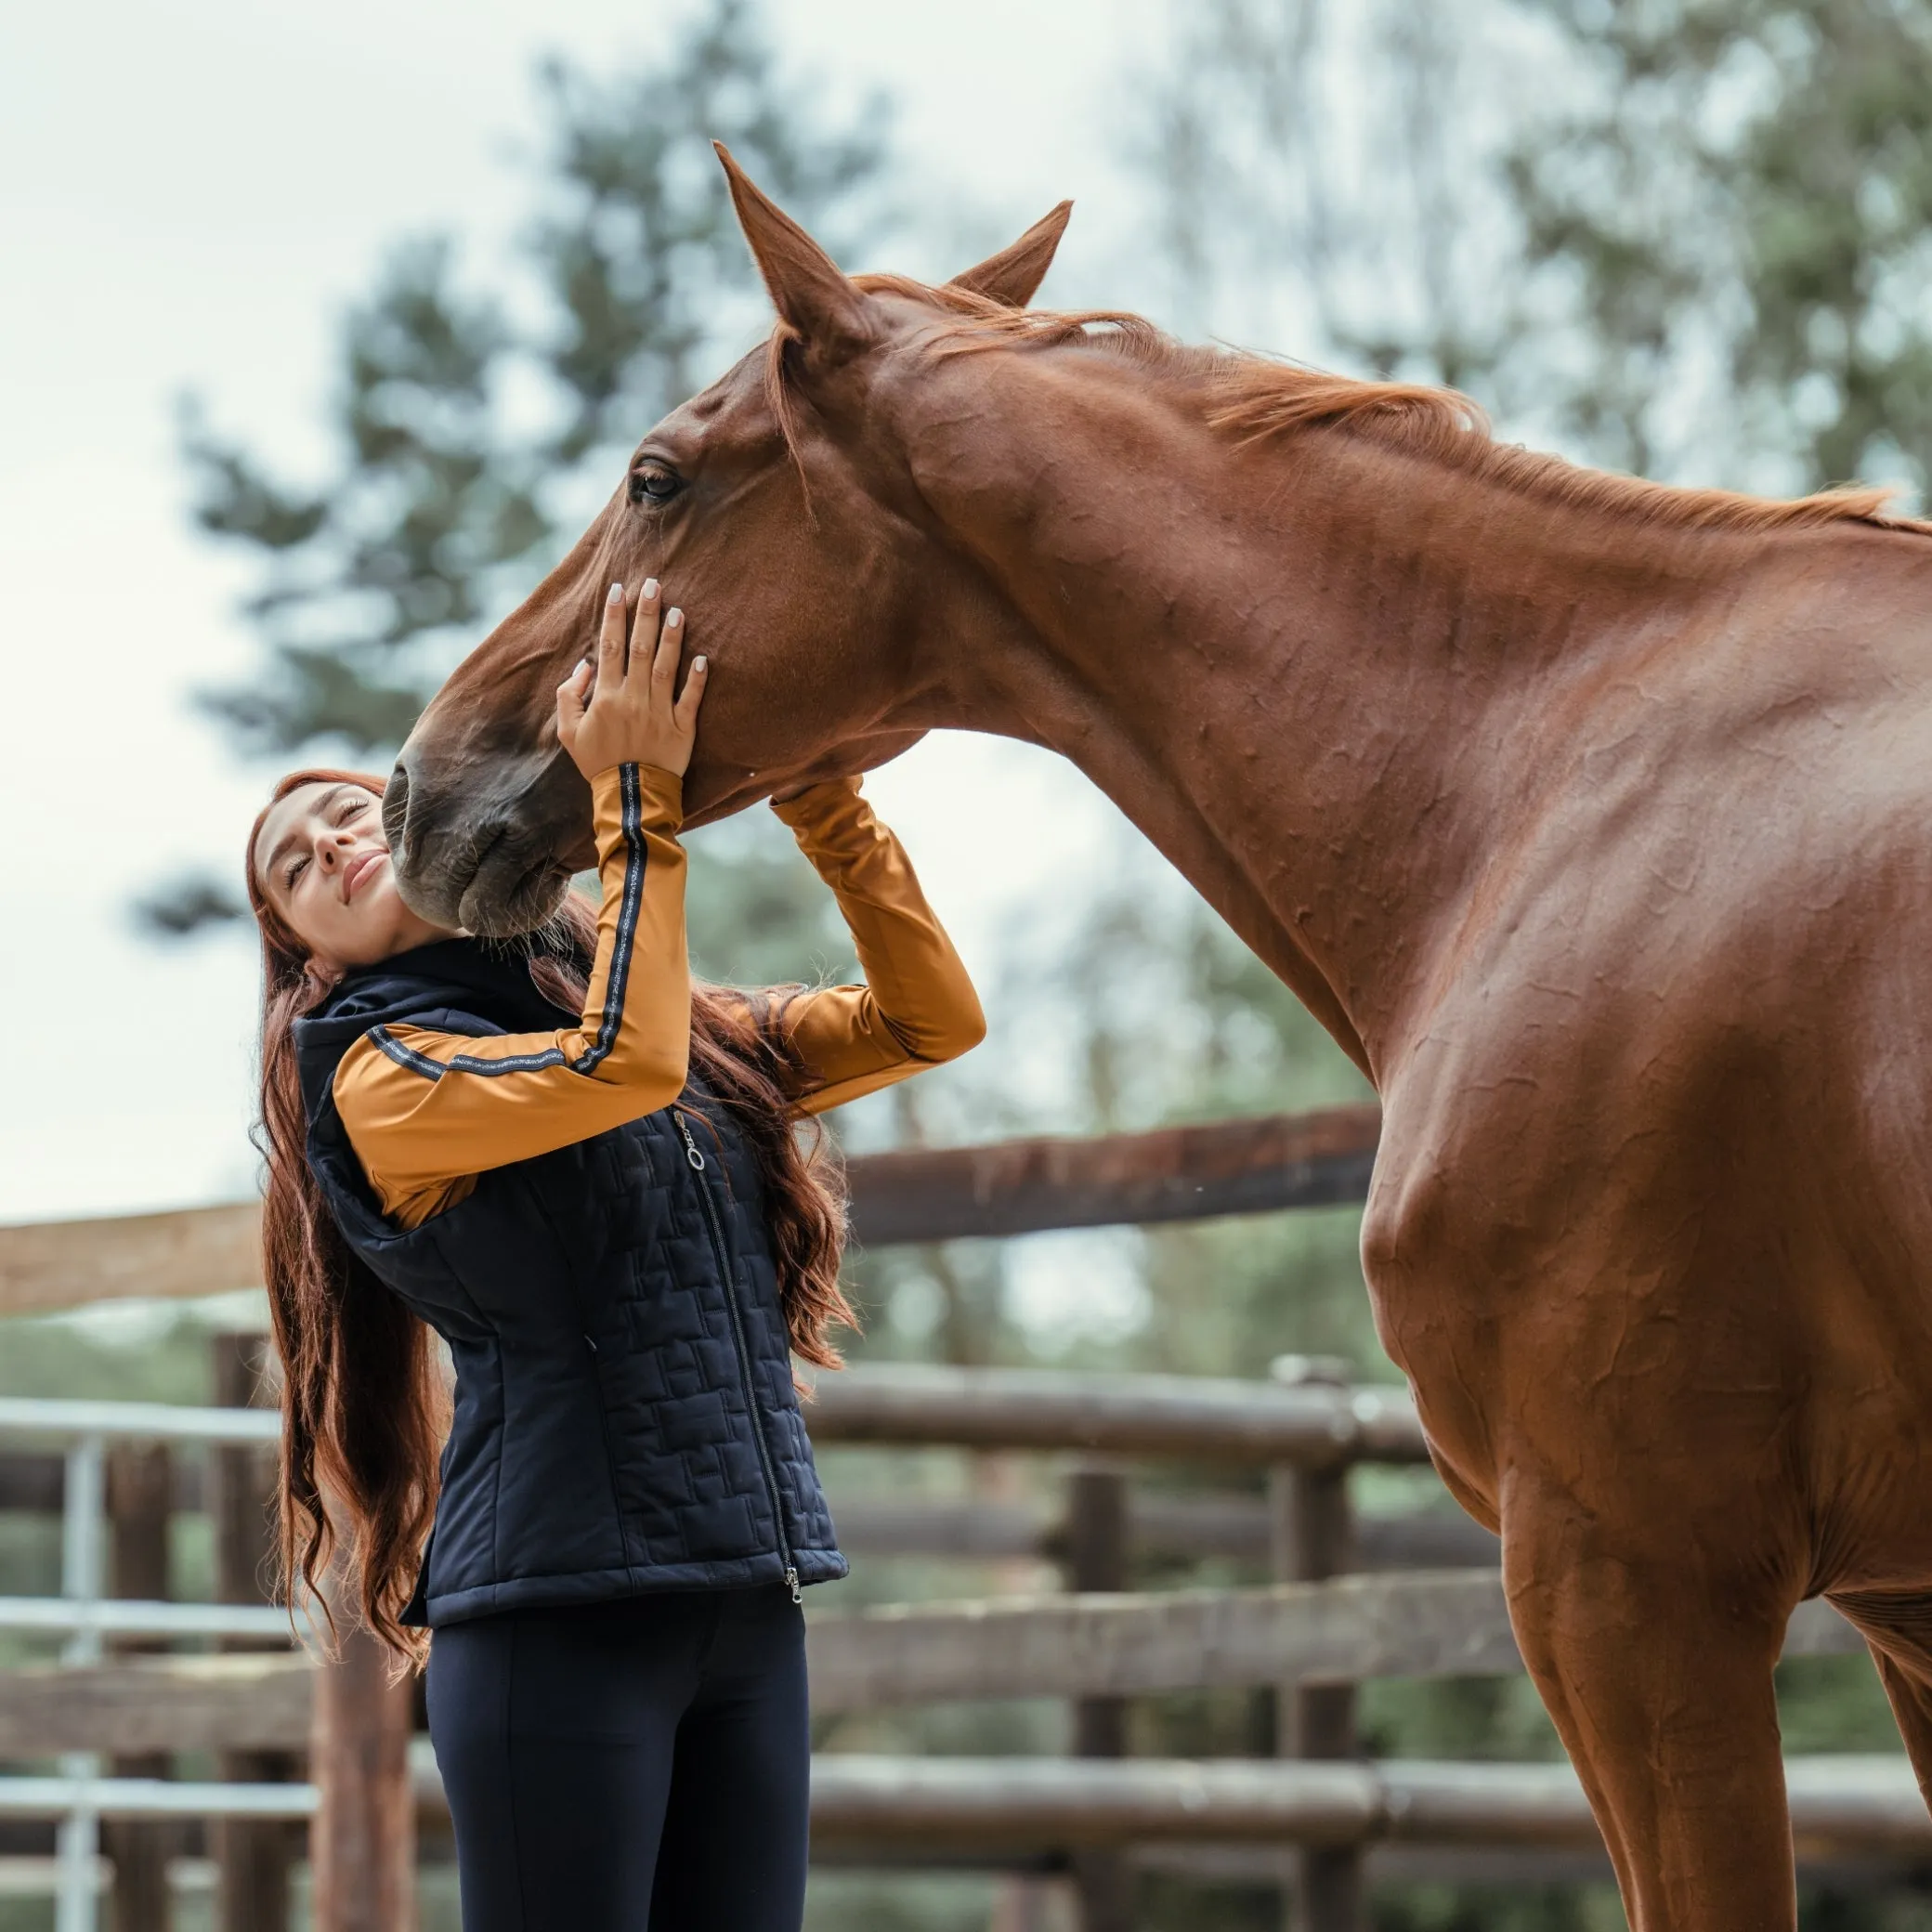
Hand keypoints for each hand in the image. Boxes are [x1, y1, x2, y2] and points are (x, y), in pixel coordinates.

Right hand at [556, 579, 707, 779]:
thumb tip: (584, 665)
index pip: (610, 646)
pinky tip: (703, 657)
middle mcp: (634, 699)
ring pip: (668, 667)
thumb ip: (569, 696)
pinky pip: (691, 699)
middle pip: (641, 648)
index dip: (614, 616)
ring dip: (673, 637)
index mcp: (606, 697)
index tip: (619, 590)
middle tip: (653, 584)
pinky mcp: (683, 729)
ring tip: (678, 610)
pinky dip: (698, 679)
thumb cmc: (597, 763)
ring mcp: (660, 713)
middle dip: (646, 614)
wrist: (628, 798)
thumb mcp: (568, 733)